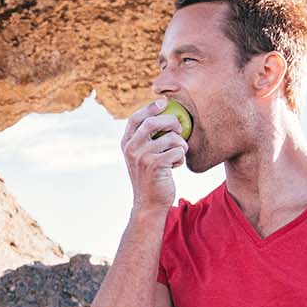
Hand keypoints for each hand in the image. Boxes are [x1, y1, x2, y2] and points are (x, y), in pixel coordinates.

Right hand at [121, 97, 187, 211]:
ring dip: (180, 145)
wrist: (149, 204)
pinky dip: (180, 157)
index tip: (164, 102)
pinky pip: (177, 151)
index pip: (135, 118)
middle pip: (153, 122)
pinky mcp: (155, 165)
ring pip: (170, 138)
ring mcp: (142, 156)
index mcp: (126, 143)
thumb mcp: (142, 156)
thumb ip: (146, 139)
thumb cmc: (150, 177)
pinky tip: (175, 166)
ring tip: (177, 154)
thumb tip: (163, 115)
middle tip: (179, 128)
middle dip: (170, 122)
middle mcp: (131, 148)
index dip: (150, 107)